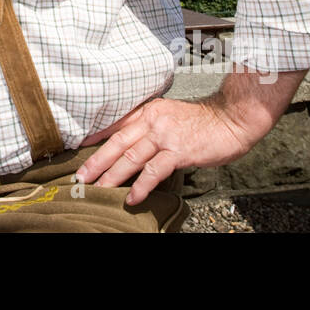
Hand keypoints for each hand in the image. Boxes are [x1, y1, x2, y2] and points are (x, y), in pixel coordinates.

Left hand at [75, 97, 258, 204]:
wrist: (231, 118)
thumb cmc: (202, 122)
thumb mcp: (170, 116)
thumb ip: (149, 127)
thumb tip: (130, 143)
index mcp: (148, 111)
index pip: (116, 126)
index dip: (96, 138)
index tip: (78, 150)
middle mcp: (153, 121)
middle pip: (118, 143)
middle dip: (96, 162)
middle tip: (81, 177)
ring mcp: (165, 136)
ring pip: (131, 157)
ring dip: (112, 175)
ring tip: (99, 189)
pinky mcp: (179, 151)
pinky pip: (154, 171)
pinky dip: (141, 186)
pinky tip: (132, 197)